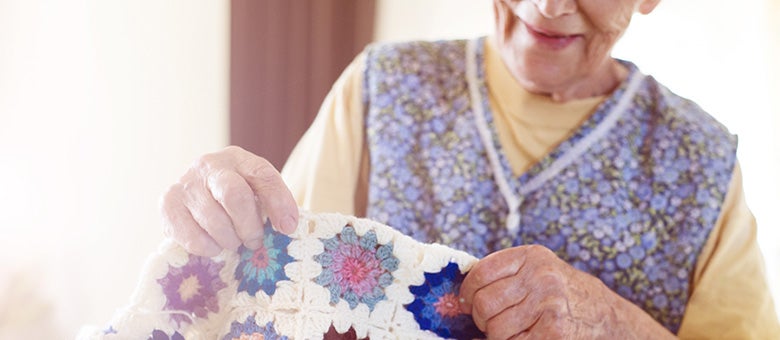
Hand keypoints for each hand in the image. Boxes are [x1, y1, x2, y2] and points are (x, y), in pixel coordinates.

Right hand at [159, 146, 297, 256]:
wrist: (198, 199)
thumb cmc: (236, 199)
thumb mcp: (259, 193)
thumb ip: (275, 203)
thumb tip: (288, 226)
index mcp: (238, 158)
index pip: (262, 175)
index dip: (279, 203)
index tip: (287, 228)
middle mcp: (209, 164)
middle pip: (234, 196)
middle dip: (249, 226)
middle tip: (253, 241)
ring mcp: (185, 182)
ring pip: (213, 219)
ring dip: (229, 239)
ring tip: (233, 242)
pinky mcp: (167, 204)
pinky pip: (190, 235)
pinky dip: (206, 247)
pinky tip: (213, 246)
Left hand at [458, 245, 674, 338]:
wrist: (605, 315)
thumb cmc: (561, 292)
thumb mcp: (538, 270)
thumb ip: (505, 274)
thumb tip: (461, 294)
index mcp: (532, 256)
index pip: (481, 272)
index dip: (467, 292)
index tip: (466, 302)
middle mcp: (541, 277)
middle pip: (484, 303)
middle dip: (480, 318)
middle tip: (487, 322)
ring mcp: (549, 305)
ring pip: (495, 328)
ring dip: (495, 334)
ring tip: (510, 330)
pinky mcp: (554, 332)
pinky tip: (522, 337)